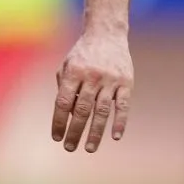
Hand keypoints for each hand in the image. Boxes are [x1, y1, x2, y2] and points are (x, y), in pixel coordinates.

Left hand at [51, 28, 132, 152]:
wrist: (106, 34)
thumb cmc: (82, 55)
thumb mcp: (66, 67)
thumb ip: (65, 89)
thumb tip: (68, 116)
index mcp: (73, 73)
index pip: (63, 102)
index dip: (59, 121)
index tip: (56, 137)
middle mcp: (91, 76)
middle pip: (82, 110)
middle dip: (75, 131)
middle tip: (70, 148)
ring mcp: (110, 79)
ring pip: (102, 111)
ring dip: (96, 132)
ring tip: (90, 148)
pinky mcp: (127, 82)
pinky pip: (123, 105)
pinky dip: (120, 122)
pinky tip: (116, 137)